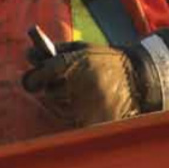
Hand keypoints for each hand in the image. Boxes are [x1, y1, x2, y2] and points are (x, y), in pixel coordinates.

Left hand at [22, 29, 168, 127]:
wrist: (138, 78)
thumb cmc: (107, 60)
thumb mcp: (82, 48)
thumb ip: (56, 51)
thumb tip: (29, 54)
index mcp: (71, 63)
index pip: (41, 74)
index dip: (34, 78)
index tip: (32, 80)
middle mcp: (74, 83)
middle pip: (49, 92)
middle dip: (52, 89)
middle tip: (62, 85)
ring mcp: (82, 103)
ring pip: (59, 107)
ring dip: (62, 102)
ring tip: (79, 93)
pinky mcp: (90, 119)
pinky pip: (71, 119)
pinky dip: (74, 114)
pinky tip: (86, 104)